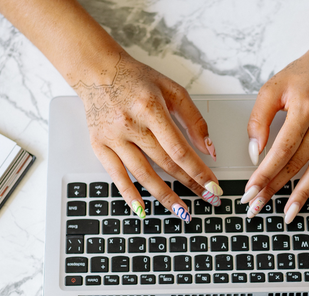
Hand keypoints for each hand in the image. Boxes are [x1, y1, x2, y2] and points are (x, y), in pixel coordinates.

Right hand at [76, 54, 222, 221]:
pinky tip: (142, 210)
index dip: (198, 170)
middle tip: (207, 198)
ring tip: (182, 211)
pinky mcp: (99, 145)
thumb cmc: (135, 79)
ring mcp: (113, 137)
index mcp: (150, 108)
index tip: (213, 185)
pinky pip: (116, 176)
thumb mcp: (171, 89)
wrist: (96, 71)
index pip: (179, 148)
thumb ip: (193, 119)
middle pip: (165, 163)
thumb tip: (209, 149)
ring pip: (143, 174)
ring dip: (164, 196)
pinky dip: (129, 195)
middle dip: (189, 184)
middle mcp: (130, 124)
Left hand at [243, 42, 308, 221]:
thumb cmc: (306, 73)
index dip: (264, 174)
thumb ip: (259, 119)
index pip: (280, 151)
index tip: (250, 192)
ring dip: (303, 194)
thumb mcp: (273, 88)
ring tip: (288, 212)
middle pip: (296, 164)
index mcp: (304, 109)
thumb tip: (254, 152)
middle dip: (275, 188)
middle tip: (258, 206)